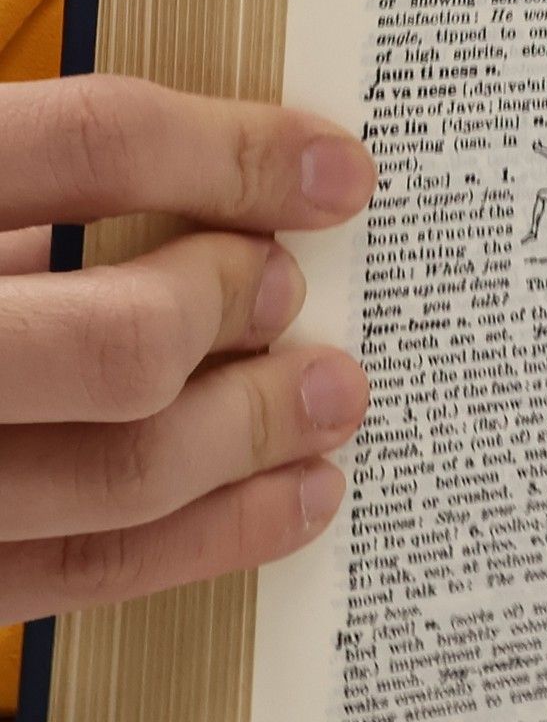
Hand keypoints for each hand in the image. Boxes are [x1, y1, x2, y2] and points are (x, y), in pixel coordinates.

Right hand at [0, 75, 374, 623]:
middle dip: (237, 308)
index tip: (339, 170)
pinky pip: (81, 577)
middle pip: (118, 338)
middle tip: (289, 290)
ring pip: (119, 472)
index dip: (238, 151)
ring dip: (256, 434)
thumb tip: (216, 184)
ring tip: (330, 398)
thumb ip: (17, 179)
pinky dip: (210, 539)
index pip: (89, 145)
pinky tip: (288, 501)